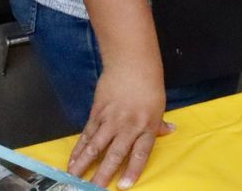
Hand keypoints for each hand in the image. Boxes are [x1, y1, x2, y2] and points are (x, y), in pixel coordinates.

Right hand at [67, 60, 172, 188]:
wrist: (131, 62)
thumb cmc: (149, 83)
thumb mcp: (159, 104)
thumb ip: (158, 123)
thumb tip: (169, 131)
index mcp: (147, 125)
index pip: (140, 153)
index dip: (132, 170)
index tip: (123, 186)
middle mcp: (128, 126)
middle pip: (115, 155)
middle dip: (104, 175)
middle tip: (94, 189)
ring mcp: (111, 120)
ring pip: (95, 147)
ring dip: (84, 165)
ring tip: (74, 179)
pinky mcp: (97, 113)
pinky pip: (86, 135)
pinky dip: (78, 150)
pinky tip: (72, 161)